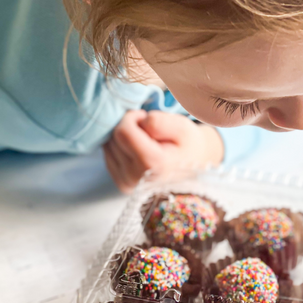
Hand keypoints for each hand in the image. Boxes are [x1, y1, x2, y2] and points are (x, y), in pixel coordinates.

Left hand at [103, 110, 223, 192]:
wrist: (193, 164)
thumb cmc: (187, 143)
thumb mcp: (181, 126)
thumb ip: (159, 121)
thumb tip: (138, 123)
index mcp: (153, 164)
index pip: (123, 132)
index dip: (132, 118)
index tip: (145, 118)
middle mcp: (137, 178)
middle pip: (114, 139)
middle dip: (129, 128)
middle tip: (149, 132)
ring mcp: (128, 183)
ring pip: (109, 147)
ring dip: (124, 138)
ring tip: (146, 142)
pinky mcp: (122, 184)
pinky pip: (109, 156)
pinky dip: (121, 149)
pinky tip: (138, 151)